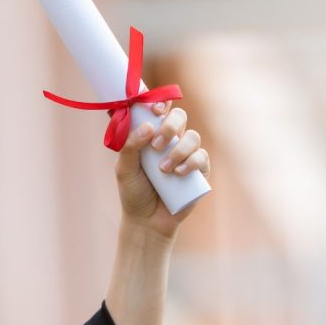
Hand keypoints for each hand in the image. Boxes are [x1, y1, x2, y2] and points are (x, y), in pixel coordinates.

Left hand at [114, 100, 210, 240]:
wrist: (147, 221)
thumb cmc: (134, 192)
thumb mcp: (124, 169)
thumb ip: (129, 146)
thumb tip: (148, 127)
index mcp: (152, 135)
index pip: (160, 110)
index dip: (160, 103)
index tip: (155, 110)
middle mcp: (171, 141)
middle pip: (180, 116)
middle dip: (170, 126)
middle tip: (156, 144)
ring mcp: (187, 154)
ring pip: (192, 136)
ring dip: (178, 150)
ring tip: (163, 169)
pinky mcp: (199, 170)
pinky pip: (202, 157)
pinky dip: (191, 162)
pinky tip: (179, 173)